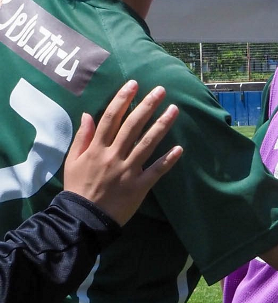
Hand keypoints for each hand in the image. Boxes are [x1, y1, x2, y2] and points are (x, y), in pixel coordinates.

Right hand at [63, 80, 182, 224]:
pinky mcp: (139, 186)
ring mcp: (128, 171)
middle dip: (147, 106)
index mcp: (96, 148)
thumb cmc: (77, 187)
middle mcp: (113, 156)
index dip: (122, 100)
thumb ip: (82, 138)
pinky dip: (168, 160)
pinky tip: (180, 148)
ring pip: (147, 144)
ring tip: (174, 110)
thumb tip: (87, 115)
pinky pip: (156, 171)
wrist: (83, 218)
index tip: (133, 85)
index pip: (111, 119)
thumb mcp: (73, 161)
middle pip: (132, 126)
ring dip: (161, 125)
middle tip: (161, 90)